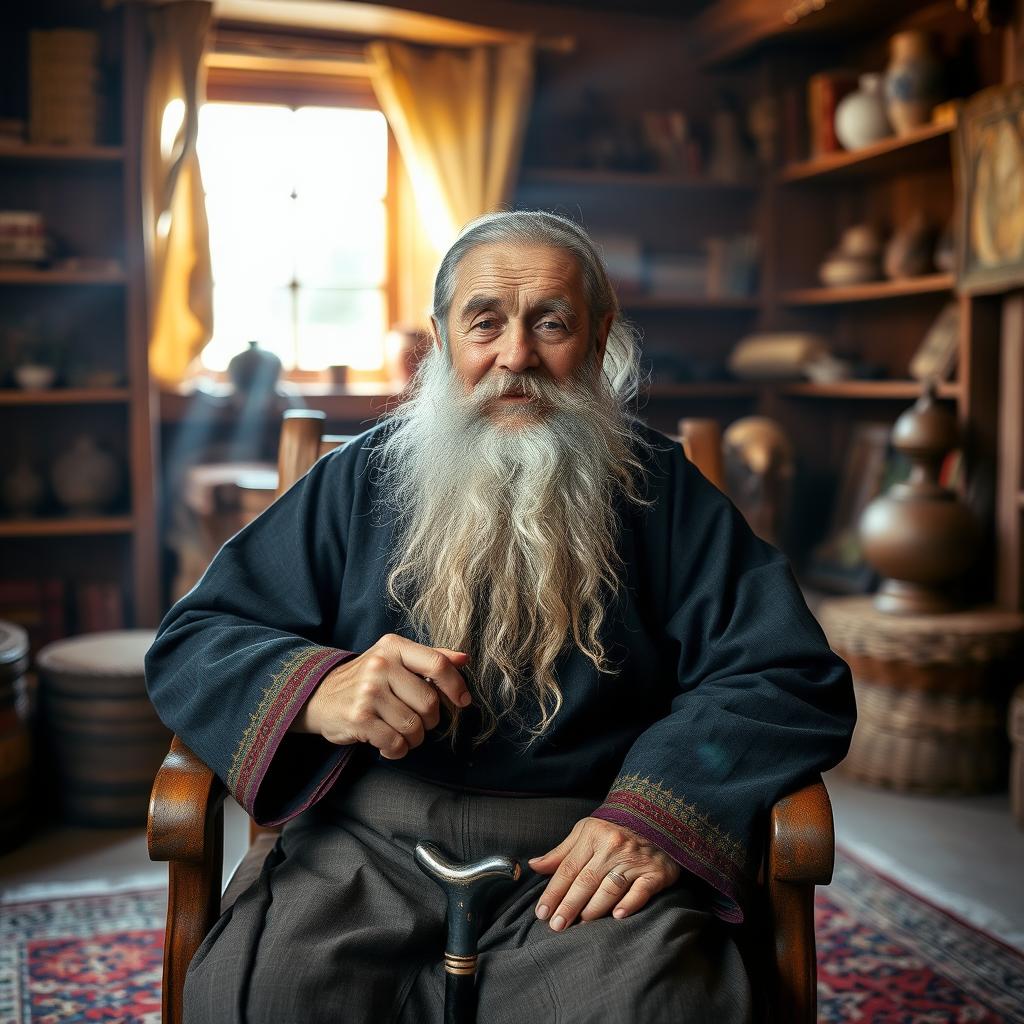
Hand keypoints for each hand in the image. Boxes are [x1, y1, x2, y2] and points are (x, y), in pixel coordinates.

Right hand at [294, 634, 470, 759]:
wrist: (319, 697)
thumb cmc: (366, 679)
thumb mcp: (395, 659)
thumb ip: (430, 657)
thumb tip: (464, 659)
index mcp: (393, 647)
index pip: (437, 664)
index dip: (456, 686)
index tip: (462, 701)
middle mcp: (380, 665)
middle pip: (429, 702)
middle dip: (430, 720)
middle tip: (417, 721)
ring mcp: (368, 692)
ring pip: (413, 727)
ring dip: (413, 738)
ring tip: (399, 732)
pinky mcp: (358, 718)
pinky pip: (395, 743)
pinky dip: (396, 750)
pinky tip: (387, 744)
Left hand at [528, 818, 679, 930]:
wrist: (656, 819)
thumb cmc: (613, 830)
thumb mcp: (585, 832)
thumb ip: (561, 852)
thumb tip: (534, 865)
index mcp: (593, 836)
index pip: (568, 868)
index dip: (553, 892)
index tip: (542, 912)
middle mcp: (613, 847)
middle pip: (586, 881)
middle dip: (568, 906)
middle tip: (556, 926)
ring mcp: (635, 859)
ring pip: (610, 888)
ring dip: (594, 909)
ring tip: (580, 924)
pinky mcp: (655, 872)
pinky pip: (641, 891)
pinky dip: (629, 903)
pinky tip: (617, 916)